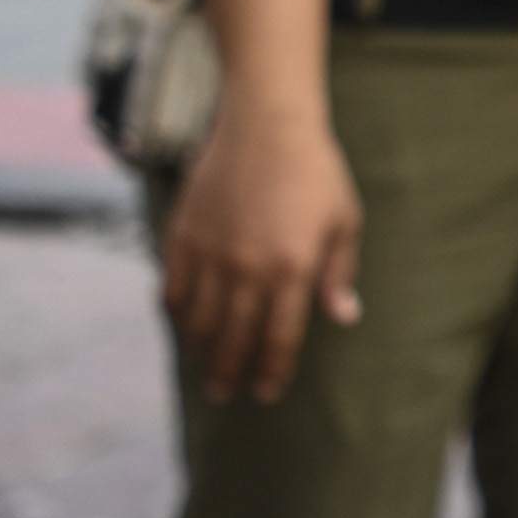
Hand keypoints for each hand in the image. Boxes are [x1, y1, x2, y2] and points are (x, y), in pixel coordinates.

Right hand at [164, 102, 362, 404]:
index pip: (278, 338)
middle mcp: (248, 268)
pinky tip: (184, 325)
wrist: (266, 123)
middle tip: (226, 393)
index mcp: (292, 268)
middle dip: (230, 373)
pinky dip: (176, 314)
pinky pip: (173, 289)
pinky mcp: (183, 236)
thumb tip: (343, 317)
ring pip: (198, 321)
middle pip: (234, 339)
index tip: (266, 393)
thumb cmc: (315, 170)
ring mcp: (211, 253)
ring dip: (200, 350)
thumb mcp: (344, 220)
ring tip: (205, 368)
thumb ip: (339, 273)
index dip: (271, 371)